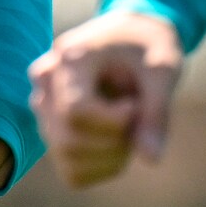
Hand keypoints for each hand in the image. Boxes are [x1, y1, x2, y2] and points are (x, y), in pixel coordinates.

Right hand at [28, 8, 182, 186]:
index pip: (75, 111)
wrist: (132, 36)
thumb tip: (151, 160)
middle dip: (114, 143)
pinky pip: (70, 170)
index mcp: (69, 57)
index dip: (113, 123)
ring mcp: (44, 106)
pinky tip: (117, 143)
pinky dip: (101, 167)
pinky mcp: (51, 127)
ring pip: (67, 158)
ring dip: (110, 157)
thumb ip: (156, 112)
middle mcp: (46, 81)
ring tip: (129, 130)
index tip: (135, 105)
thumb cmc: (147, 46)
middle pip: (68, 140)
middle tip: (137, 119)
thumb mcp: (162, 70)